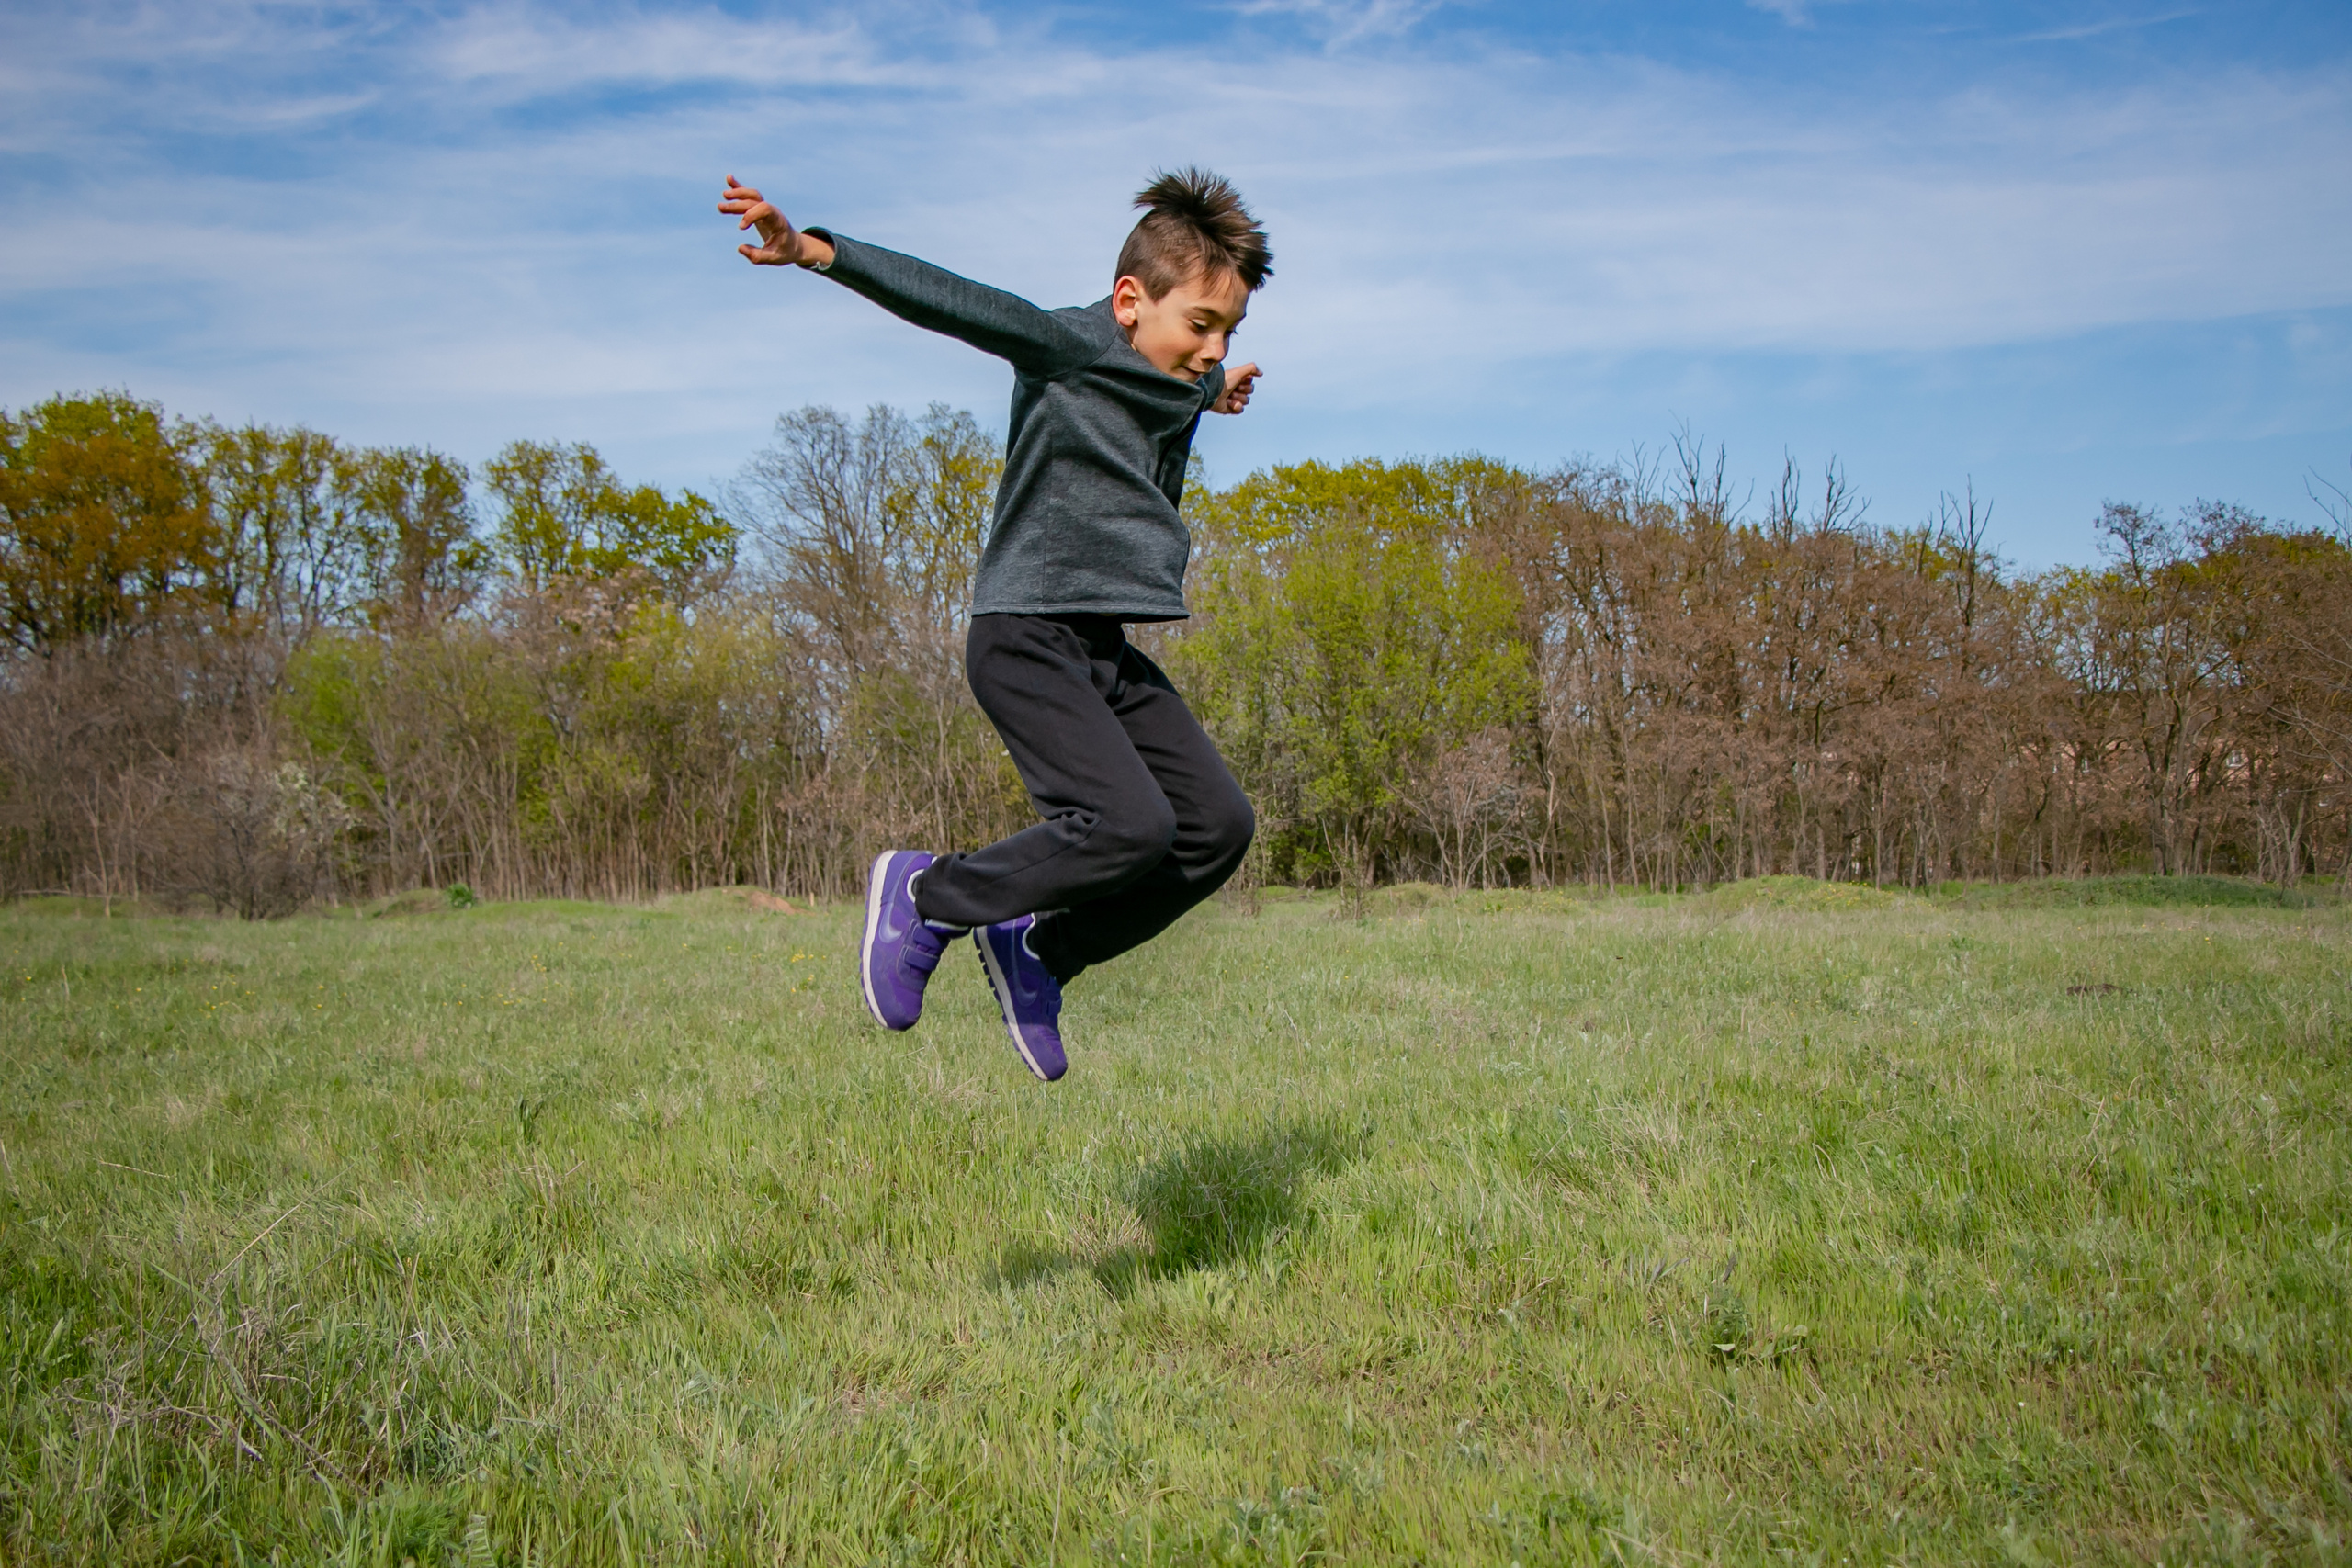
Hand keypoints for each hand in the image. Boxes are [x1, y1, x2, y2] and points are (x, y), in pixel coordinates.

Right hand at [718, 176, 833, 267]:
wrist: (795, 245)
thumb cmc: (785, 251)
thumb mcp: (774, 258)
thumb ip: (758, 256)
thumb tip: (740, 248)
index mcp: (778, 222)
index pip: (764, 210)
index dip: (751, 215)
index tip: (740, 228)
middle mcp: (772, 212)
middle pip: (754, 202)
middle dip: (738, 204)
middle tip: (720, 208)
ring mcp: (766, 208)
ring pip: (753, 195)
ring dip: (738, 193)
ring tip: (724, 196)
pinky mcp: (760, 209)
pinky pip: (750, 195)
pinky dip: (739, 187)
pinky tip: (729, 179)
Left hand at [1211, 362, 1260, 414]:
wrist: (1212, 391)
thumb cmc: (1224, 380)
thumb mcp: (1239, 371)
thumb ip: (1251, 368)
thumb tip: (1261, 373)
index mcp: (1237, 380)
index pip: (1250, 382)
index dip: (1246, 382)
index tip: (1238, 380)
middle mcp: (1235, 389)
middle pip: (1250, 391)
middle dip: (1242, 390)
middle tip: (1232, 389)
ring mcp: (1233, 399)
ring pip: (1246, 401)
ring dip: (1238, 398)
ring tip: (1228, 396)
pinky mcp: (1230, 408)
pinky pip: (1240, 410)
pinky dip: (1235, 406)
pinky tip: (1228, 403)